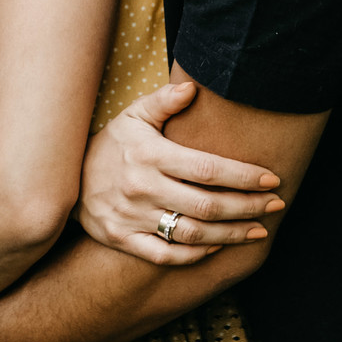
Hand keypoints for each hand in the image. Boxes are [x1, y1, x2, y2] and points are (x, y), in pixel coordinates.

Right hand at [75, 81, 285, 264]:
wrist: (65, 179)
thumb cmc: (111, 144)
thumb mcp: (133, 116)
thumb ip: (163, 101)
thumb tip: (192, 86)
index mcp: (150, 155)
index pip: (206, 169)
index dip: (242, 176)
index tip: (271, 178)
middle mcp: (142, 188)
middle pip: (206, 205)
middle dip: (248, 207)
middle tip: (277, 205)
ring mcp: (131, 218)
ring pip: (191, 234)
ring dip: (231, 235)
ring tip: (260, 231)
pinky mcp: (122, 240)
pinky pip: (164, 256)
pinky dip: (194, 256)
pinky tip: (218, 248)